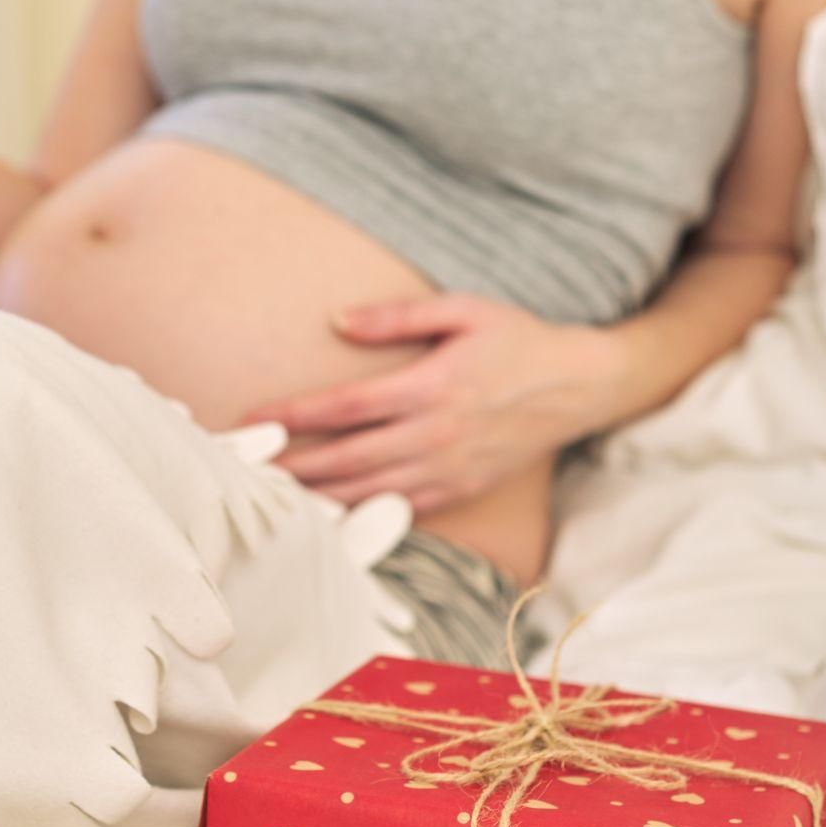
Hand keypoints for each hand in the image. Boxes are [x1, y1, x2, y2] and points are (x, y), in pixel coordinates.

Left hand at [241, 294, 618, 512]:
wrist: (580, 386)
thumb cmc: (517, 341)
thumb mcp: (463, 309)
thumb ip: (397, 316)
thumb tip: (338, 322)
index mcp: (431, 386)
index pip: (347, 407)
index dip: (297, 414)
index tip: (255, 417)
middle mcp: (437, 434)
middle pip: (348, 458)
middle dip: (293, 466)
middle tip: (245, 471)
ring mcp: (450, 468)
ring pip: (370, 492)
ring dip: (319, 497)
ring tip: (273, 499)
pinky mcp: (461, 489)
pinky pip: (401, 509)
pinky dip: (362, 515)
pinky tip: (328, 516)